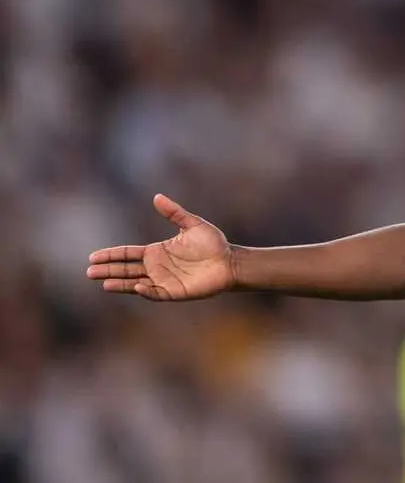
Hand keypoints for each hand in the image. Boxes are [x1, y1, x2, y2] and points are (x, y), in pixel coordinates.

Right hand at [87, 194, 233, 300]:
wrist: (230, 261)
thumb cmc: (212, 243)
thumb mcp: (192, 224)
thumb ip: (174, 212)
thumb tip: (157, 196)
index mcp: (156, 251)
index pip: (128, 253)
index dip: (111, 255)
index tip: (93, 256)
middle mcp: (156, 267)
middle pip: (126, 269)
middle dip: (108, 270)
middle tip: (89, 272)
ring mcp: (164, 280)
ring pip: (136, 283)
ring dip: (120, 283)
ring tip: (103, 283)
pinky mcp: (174, 292)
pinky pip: (156, 292)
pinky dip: (146, 290)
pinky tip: (136, 286)